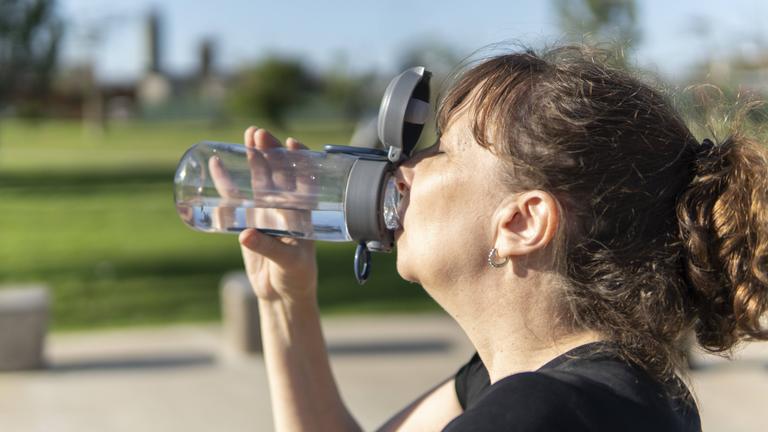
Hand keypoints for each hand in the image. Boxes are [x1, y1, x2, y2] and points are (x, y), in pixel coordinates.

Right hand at [219, 126, 318, 300]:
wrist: (281, 294)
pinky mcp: (247, 220)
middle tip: (258, 133)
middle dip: (269, 152)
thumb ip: (268, 247)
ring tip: (245, 137)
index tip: (291, 142)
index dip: (298, 159)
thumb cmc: (296, 276)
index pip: (303, 179)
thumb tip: (244, 234)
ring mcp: (266, 211)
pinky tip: (218, 165)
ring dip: (251, 159)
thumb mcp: (288, 262)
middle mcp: (286, 208)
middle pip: (277, 173)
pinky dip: (227, 182)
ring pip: (258, 180)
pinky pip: (236, 197)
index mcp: (303, 212)